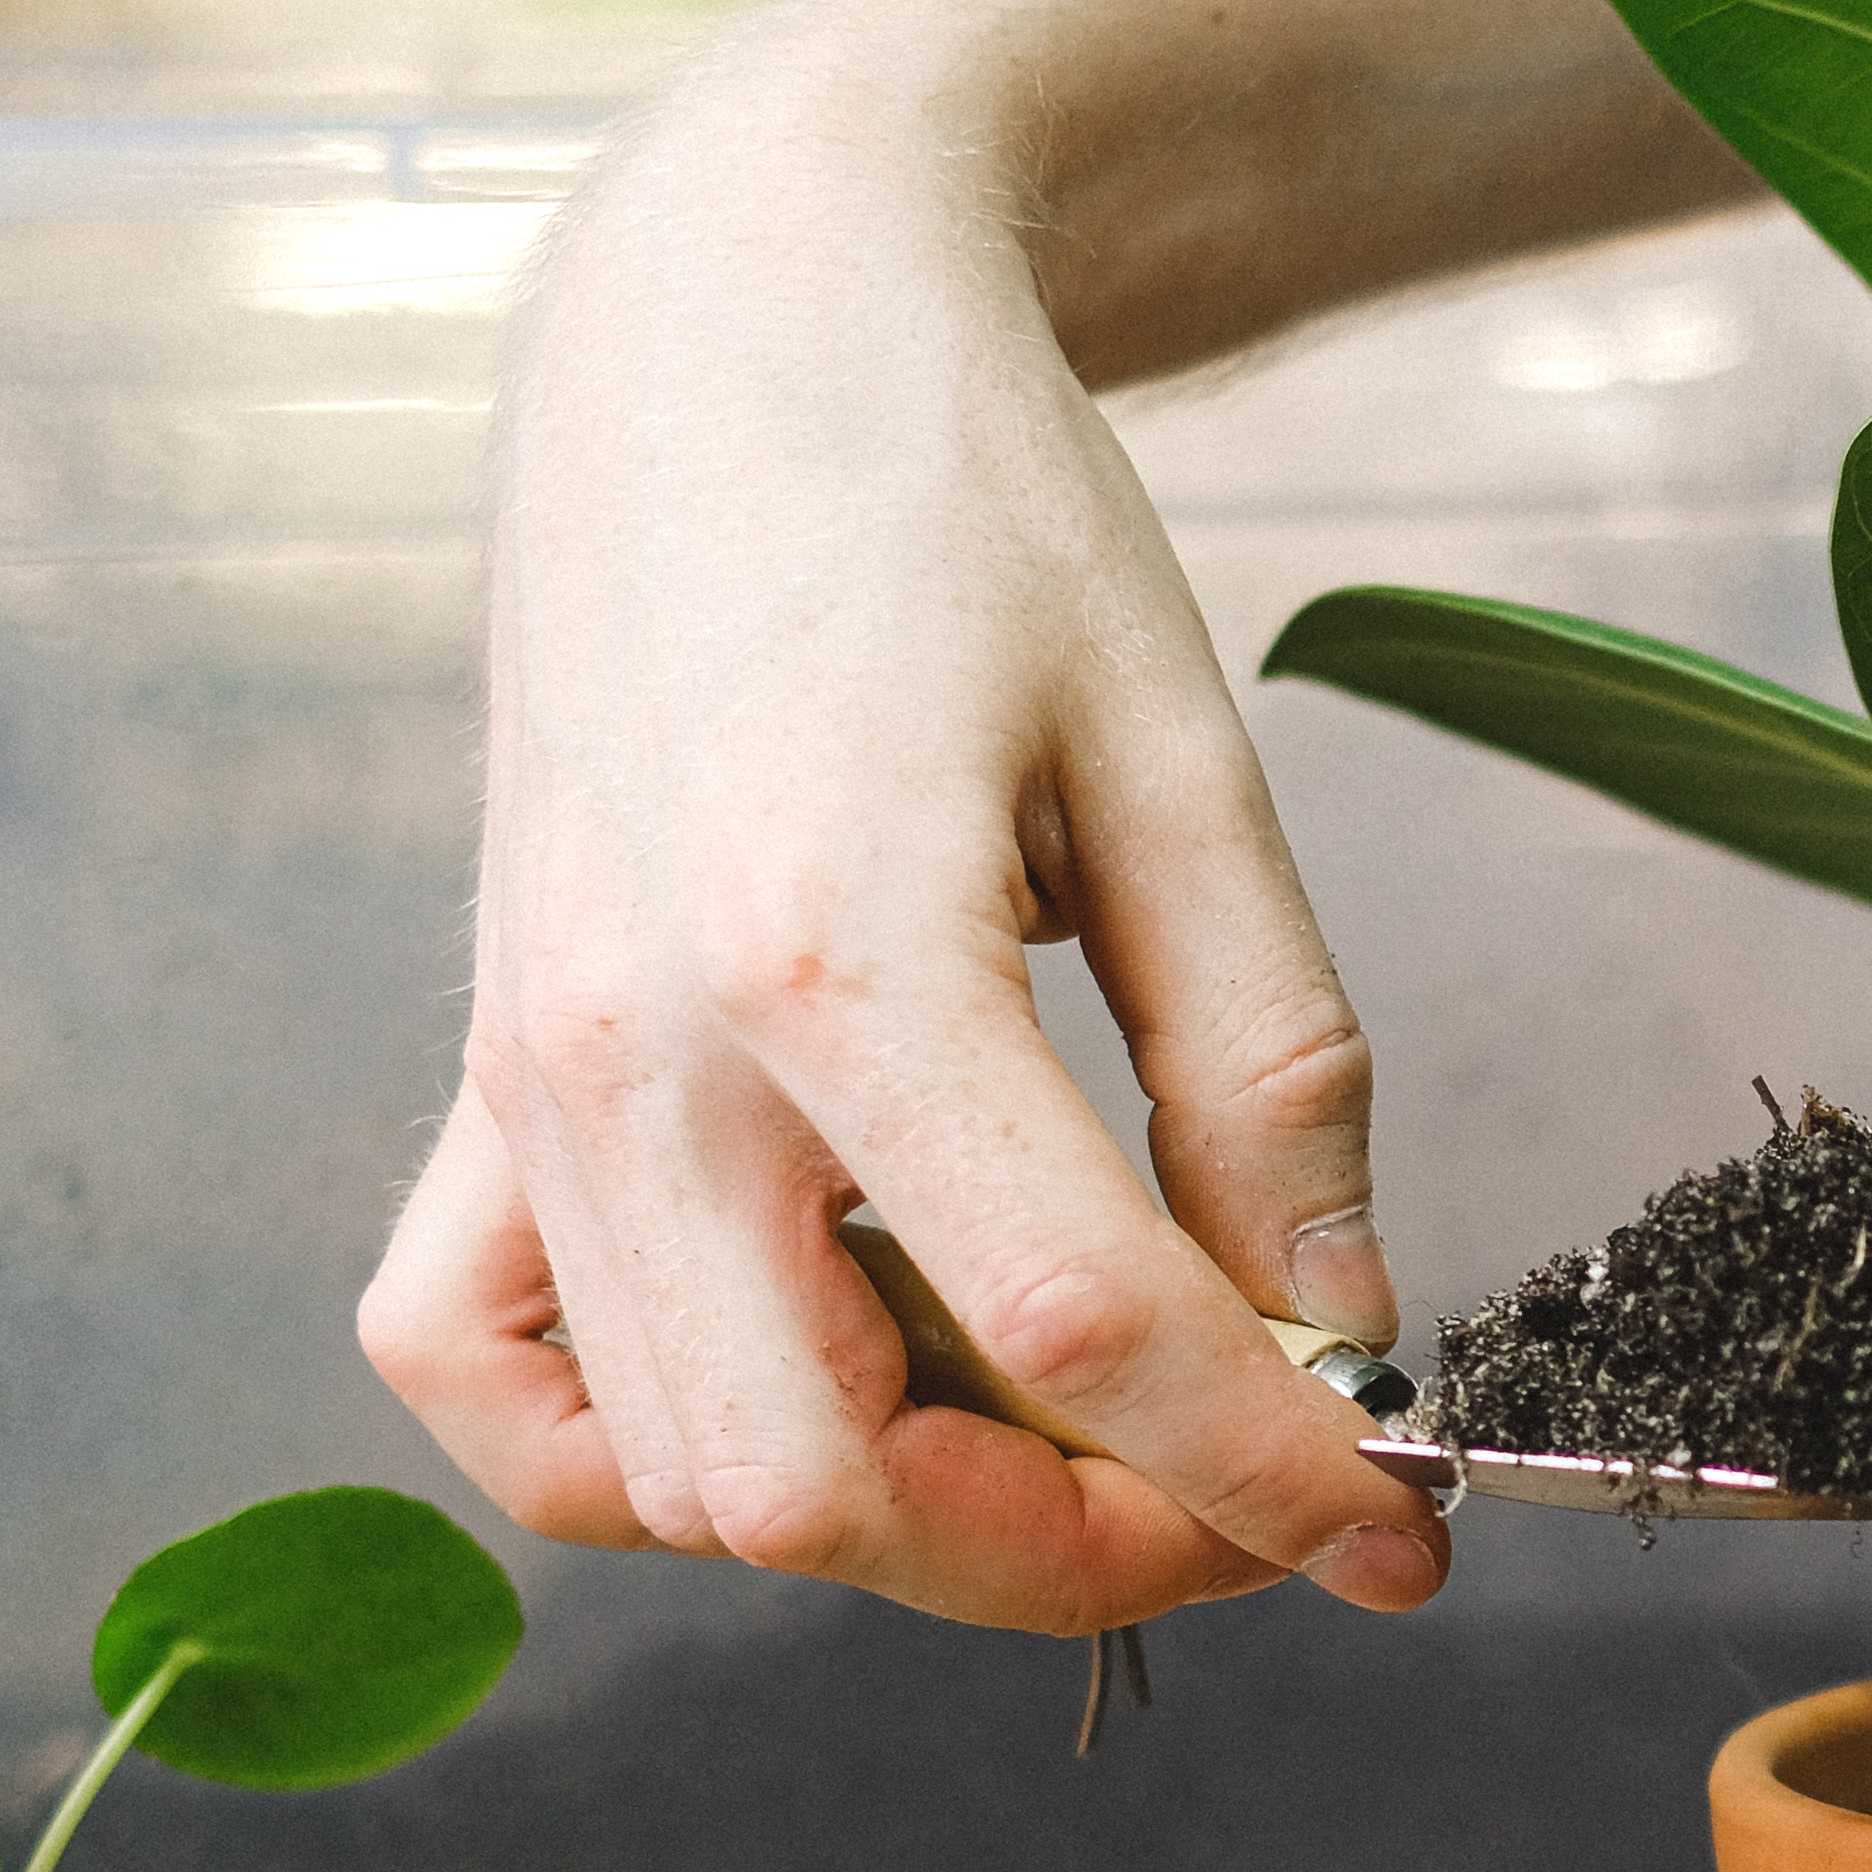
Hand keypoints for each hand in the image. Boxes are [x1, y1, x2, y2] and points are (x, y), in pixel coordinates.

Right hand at [357, 87, 1446, 1637]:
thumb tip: (1334, 1328)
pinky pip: (486, 1370)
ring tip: (1064, 1404)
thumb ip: (1271, 1071)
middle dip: (1066, 1551)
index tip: (1396, 1528)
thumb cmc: (963, 499)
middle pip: (825, 1483)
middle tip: (1231, 1488)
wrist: (736, 320)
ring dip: (895, 1509)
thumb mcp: (1186, 767)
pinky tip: (816, 1361)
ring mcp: (522, 1075)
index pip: (1080, 1325)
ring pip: (674, 1477)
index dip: (1269, 1470)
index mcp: (832, 946)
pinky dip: (640, 1448)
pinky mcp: (475, 1074)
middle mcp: (625, 1047)